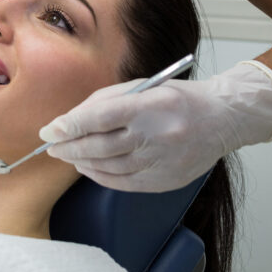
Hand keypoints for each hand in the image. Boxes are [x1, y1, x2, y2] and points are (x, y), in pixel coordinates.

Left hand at [39, 61, 271, 191]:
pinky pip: (124, 183)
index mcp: (151, 106)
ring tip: (68, 155)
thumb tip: (70, 121)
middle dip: (70, 147)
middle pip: (102, 146)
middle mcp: (158, 135)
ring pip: (110, 167)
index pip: (102, 118)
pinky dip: (101, 176)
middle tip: (52, 146)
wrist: (222, 119)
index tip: (50, 130)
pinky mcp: (166, 181)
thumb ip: (104, 102)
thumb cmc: (177, 99)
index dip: (72, 125)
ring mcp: (163, 161)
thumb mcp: (142, 87)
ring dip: (82, 162)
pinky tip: (89, 167)